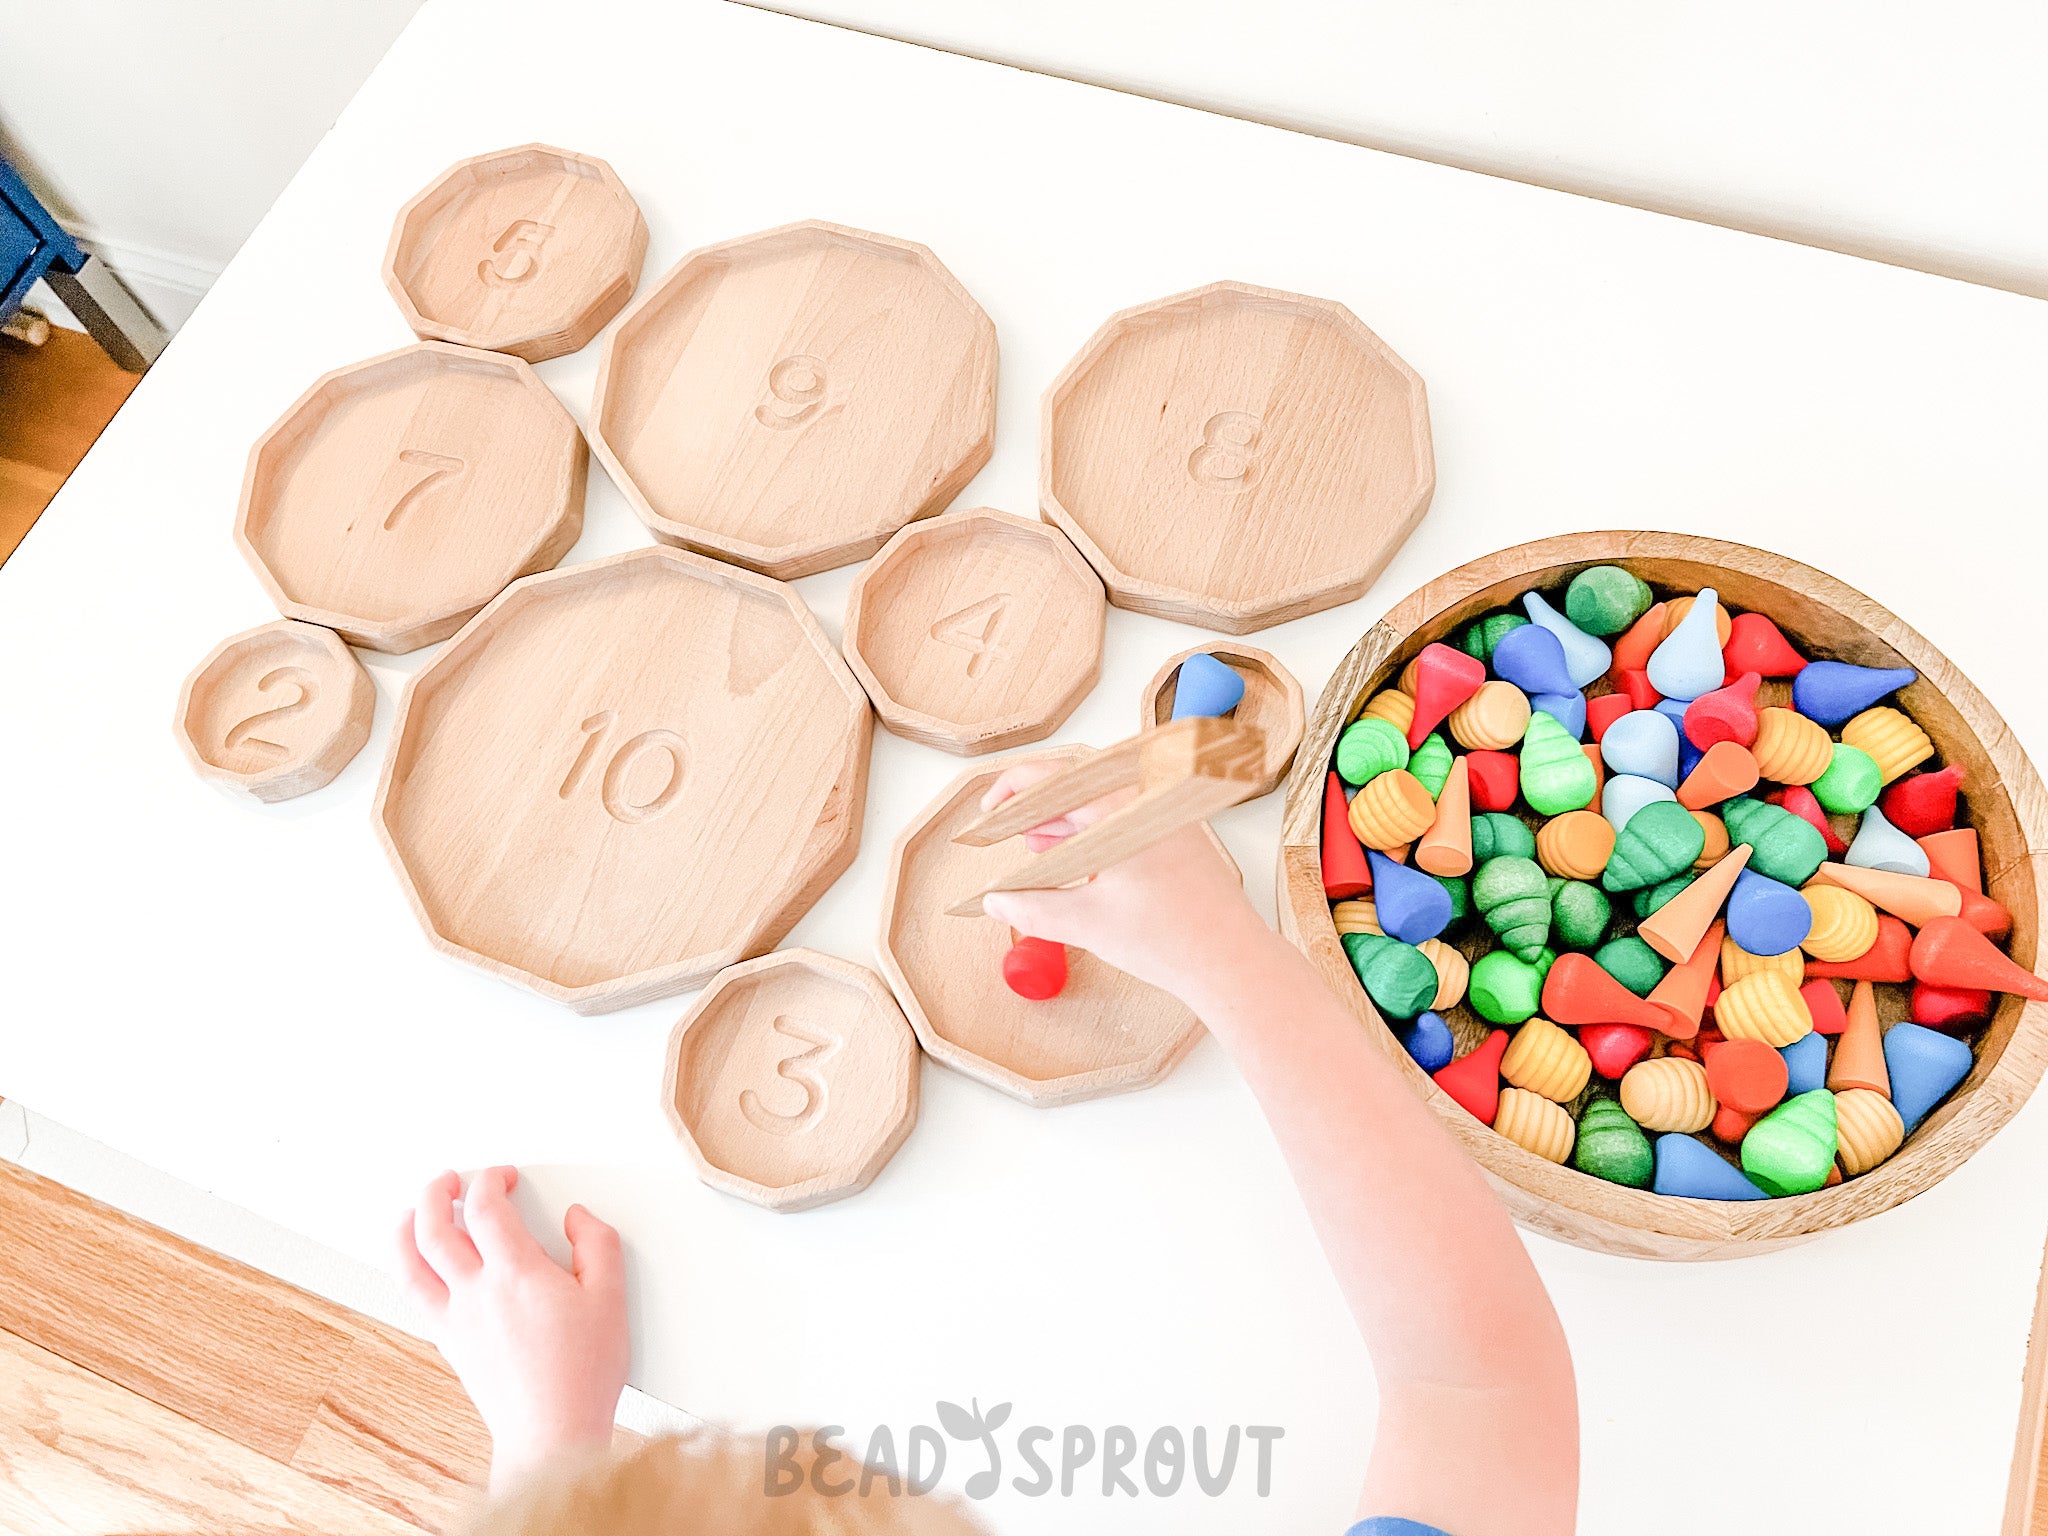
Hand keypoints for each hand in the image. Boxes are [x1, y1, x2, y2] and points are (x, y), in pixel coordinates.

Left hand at [393, 1168, 628, 1490]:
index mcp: (517, 1275)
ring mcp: (455, 1319)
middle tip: (451, 1180)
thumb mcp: (611, 1298)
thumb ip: (597, 1245)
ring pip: (409, 1262)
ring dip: (406, 1226)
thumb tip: (577, 1217)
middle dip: (437, 1192)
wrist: (553, 1432)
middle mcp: (476, 1293)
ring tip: (414, 1212)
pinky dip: (408, 1267)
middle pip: (433, 1227)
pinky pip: (414, 1295)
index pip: (487, 1208)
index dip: (491, 1180)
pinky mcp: (448, 1343)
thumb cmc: (582, 1373)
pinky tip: (417, 1263)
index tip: (504, 1177)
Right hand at [977, 759, 1267, 1002]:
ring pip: (1102, 798)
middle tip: (1006, 826)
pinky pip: (1125, 814)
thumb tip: (997, 901)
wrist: (1230, 959)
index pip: (1052, 779)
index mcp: (1119, 810)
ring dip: (1065, 817)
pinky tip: (1075, 855)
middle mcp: (1146, 801)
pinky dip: (1094, 827)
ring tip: (1035, 844)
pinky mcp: (1177, 833)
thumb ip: (1032, 907)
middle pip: (1077, 781)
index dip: (1010, 791)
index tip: (988, 813)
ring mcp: (1166, 815)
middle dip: (1036, 803)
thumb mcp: (1085, 924)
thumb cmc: (1171, 939)